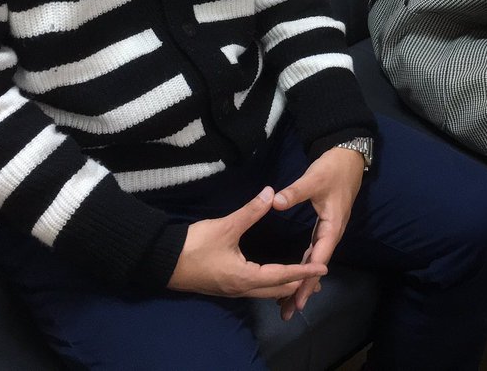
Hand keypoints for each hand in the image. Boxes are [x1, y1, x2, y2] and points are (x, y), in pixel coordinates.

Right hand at [168, 186, 327, 297]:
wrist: (163, 262)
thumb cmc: (195, 246)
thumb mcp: (225, 226)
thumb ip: (250, 211)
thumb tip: (271, 193)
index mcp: (246, 277)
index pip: (283, 275)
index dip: (304, 270)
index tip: (323, 267)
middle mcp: (243, 289)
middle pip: (278, 290)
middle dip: (299, 283)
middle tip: (319, 276)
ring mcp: (234, 291)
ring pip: (267, 292)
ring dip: (286, 286)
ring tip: (302, 280)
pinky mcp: (226, 287)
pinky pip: (256, 290)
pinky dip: (272, 285)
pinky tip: (273, 277)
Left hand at [272, 146, 364, 319]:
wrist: (348, 158)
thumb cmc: (333, 169)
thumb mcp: (314, 178)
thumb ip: (295, 191)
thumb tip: (275, 201)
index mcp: (332, 225)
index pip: (319, 257)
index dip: (308, 278)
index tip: (298, 298)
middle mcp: (332, 233)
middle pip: (317, 266)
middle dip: (304, 289)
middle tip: (290, 310)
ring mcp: (329, 231)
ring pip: (315, 262)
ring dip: (303, 282)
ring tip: (290, 303)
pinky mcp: (325, 227)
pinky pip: (314, 253)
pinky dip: (305, 267)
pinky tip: (296, 278)